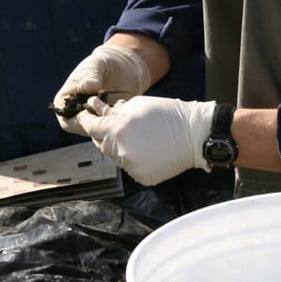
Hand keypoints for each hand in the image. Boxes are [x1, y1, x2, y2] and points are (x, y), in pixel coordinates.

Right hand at [51, 44, 151, 134]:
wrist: (123, 66)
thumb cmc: (103, 63)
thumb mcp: (96, 64)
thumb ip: (91, 75)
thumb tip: (87, 86)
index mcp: (66, 101)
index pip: (66, 119)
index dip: (78, 120)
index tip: (92, 110)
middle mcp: (78, 114)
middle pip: (83, 129)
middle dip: (96, 124)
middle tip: (109, 111)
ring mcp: (95, 119)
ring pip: (99, 132)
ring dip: (109, 124)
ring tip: (118, 107)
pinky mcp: (110, 121)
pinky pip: (113, 128)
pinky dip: (119, 122)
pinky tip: (125, 108)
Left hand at [75, 96, 214, 185]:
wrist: (195, 135)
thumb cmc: (168, 114)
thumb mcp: (138, 104)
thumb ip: (114, 110)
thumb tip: (97, 109)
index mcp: (118, 130)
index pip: (92, 127)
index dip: (87, 121)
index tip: (85, 117)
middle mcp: (121, 151)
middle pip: (102, 145)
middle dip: (104, 136)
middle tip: (112, 128)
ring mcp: (132, 167)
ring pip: (116, 158)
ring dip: (119, 148)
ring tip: (136, 138)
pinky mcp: (142, 177)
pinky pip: (130, 168)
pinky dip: (133, 160)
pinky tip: (146, 150)